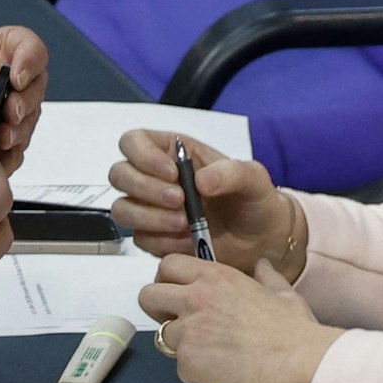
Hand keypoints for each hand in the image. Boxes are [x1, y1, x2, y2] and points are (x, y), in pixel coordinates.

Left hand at [0, 25, 47, 169]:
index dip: (30, 63)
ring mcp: (7, 112)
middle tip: (8, 114)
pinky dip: (5, 157)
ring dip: (17, 133)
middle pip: (35, 91)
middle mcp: (10, 81)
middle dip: (24, 105)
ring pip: (28, 124)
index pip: (32, 50)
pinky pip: (14, 153)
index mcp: (2, 51)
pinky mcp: (0, 141)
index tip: (16, 80)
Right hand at [109, 129, 299, 277]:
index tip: (171, 174)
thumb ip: (230, 173)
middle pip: (119, 174)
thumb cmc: (255, 200)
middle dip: (145, 189)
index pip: (133, 141)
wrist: (263, 240)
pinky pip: (140, 238)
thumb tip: (200, 181)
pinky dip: (161, 241)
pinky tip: (187, 241)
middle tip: (179, 202)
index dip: (142, 155)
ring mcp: (151, 209)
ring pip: (122, 209)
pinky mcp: (155, 237)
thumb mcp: (253, 178)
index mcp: (173, 151)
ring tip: (184, 224)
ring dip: (149, 217)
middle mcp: (155, 177)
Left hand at [139, 254, 342, 382]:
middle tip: (180, 323)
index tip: (178, 293)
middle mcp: (196, 296)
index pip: (167, 265)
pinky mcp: (189, 360)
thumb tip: (262, 264)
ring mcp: (189, 328)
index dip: (168, 280)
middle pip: (147, 295)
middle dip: (158, 310)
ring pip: (162, 335)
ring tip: (208, 353)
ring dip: (179, 345)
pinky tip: (219, 371)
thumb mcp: (283, 293)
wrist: (300, 361)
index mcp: (216, 276)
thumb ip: (266, 276)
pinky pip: (178, 366)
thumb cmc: (295, 330)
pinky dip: (194, 372)